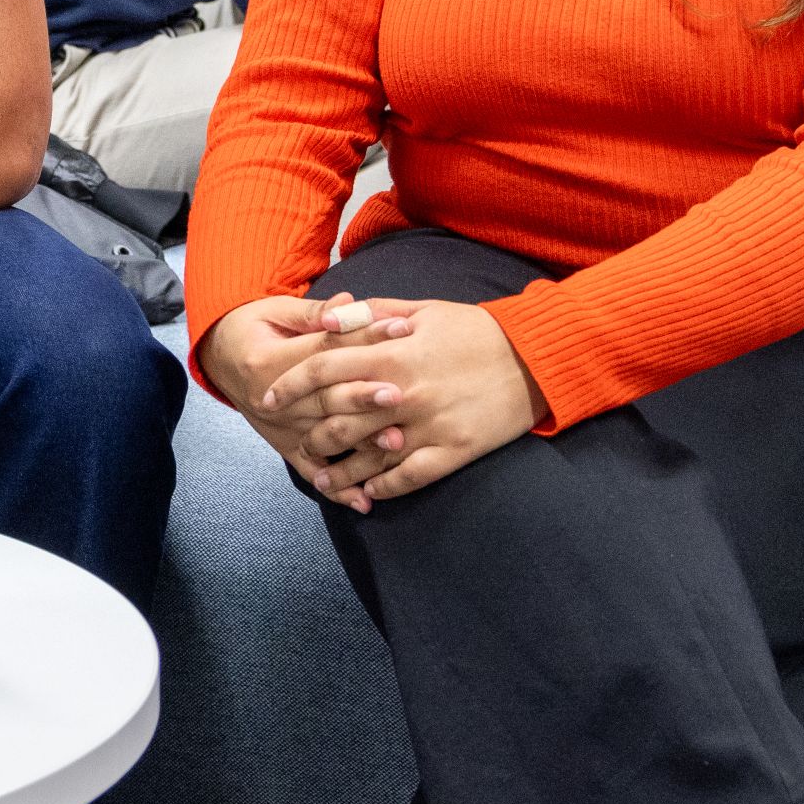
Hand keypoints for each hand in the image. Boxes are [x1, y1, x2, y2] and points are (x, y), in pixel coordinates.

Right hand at [199, 293, 415, 490]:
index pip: (324, 350)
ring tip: (397, 442)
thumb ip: (313, 312)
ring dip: (361, 442)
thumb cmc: (253, 327)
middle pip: (325, 398)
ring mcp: (280, 428)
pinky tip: (365, 501)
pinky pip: (312, 471)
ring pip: (325, 436)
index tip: (400, 331)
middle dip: (364, 396)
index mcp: (268, 360)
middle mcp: (273, 399)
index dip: (363, 339)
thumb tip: (347, 304)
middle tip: (400, 393)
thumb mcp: (276, 310)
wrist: (219, 356)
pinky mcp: (284, 446)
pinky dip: (337, 489)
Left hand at [264, 298, 544, 512]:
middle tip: (298, 442)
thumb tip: (331, 319)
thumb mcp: (422, 310)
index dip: (289, 385)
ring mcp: (428, 427)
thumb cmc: (475, 330)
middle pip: (337, 419)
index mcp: (392, 354)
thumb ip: (373, 313)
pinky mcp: (453, 452)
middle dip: (310, 434)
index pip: (323, 370)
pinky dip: (383, 488)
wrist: (535, 358)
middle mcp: (403, 394)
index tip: (268, 397)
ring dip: (339, 471)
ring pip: (368, 458)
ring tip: (322, 479)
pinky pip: (408, 478)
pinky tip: (367, 493)